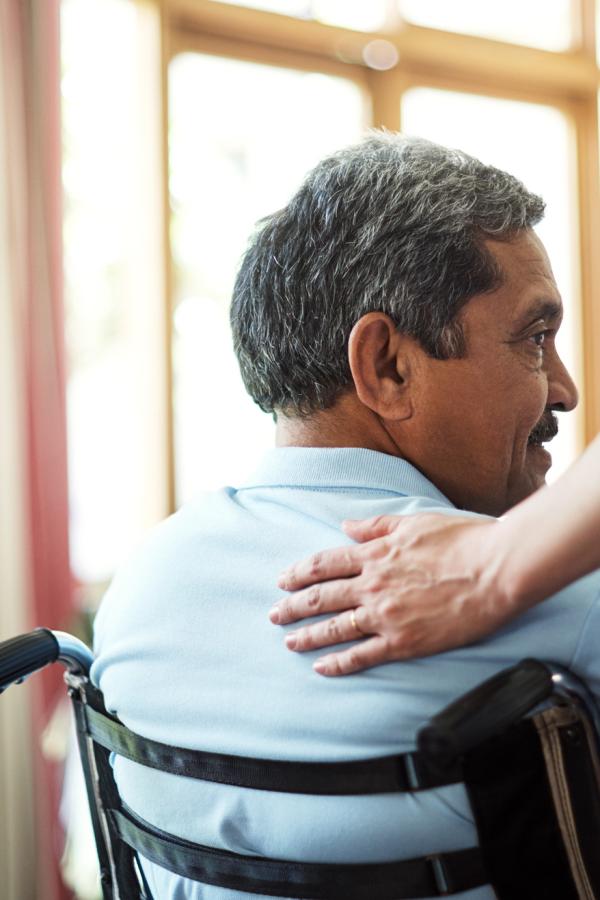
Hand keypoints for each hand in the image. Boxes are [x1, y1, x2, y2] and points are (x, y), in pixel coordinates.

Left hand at [271, 513, 513, 675]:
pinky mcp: (404, 641)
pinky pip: (362, 655)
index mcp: (375, 554)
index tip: (282, 581)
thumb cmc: (462, 540)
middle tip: (274, 615)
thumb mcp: (414, 522)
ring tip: (289, 642)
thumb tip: (347, 526)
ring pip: (334, 628)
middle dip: (292, 607)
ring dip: (307, 636)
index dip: (298, 573)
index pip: (323, 564)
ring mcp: (385, 615)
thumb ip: (376, 525)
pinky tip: (322, 667)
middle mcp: (373, 585)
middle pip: (320, 597)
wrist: (495, 570)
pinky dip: (338, 662)